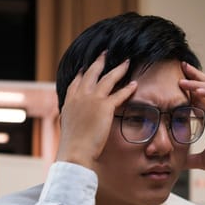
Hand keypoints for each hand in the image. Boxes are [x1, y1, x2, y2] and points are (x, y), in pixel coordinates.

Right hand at [56, 52, 136, 168]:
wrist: (74, 151)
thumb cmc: (72, 146)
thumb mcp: (69, 129)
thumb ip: (74, 121)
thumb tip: (77, 124)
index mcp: (69, 102)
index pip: (76, 82)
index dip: (81, 73)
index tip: (84, 67)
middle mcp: (79, 96)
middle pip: (91, 73)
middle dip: (99, 62)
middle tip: (106, 53)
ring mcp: (92, 100)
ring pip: (107, 79)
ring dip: (118, 69)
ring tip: (126, 62)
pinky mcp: (104, 107)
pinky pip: (119, 94)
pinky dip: (128, 88)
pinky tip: (134, 84)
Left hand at [179, 62, 204, 200]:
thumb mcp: (202, 159)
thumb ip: (188, 158)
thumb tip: (172, 163)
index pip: (199, 100)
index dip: (187, 90)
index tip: (172, 83)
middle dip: (193, 77)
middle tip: (180, 66)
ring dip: (198, 84)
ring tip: (184, 80)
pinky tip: (198, 92)